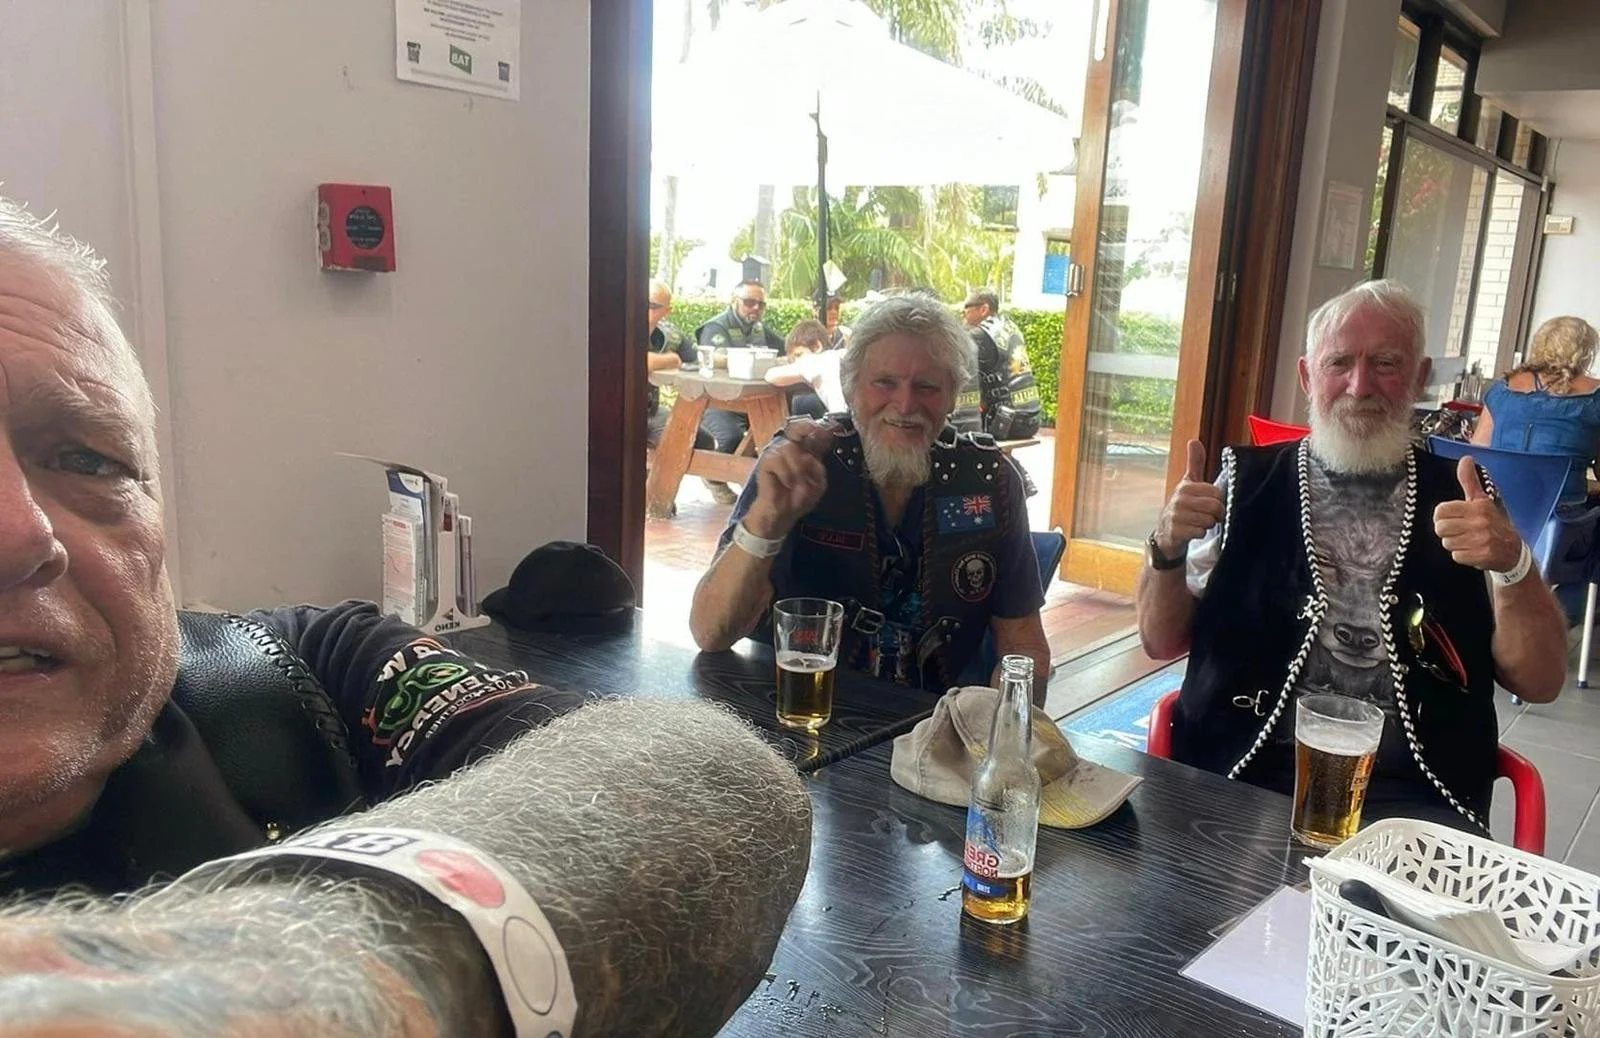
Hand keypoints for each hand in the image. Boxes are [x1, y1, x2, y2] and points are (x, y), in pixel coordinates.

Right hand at [743, 419, 833, 538]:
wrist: (782, 514)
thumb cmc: (797, 499)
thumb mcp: (818, 485)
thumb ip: (819, 468)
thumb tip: (811, 457)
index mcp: (804, 452)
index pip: (808, 431)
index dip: (813, 425)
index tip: (823, 428)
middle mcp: (790, 449)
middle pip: (795, 428)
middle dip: (805, 434)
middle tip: (809, 456)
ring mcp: (776, 454)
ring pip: (788, 448)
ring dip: (797, 469)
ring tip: (796, 483)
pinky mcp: (765, 463)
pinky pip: (776, 460)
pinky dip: (785, 474)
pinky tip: (786, 484)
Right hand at [1153, 439, 1223, 557]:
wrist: (1165, 532)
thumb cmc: (1182, 506)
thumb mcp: (1188, 483)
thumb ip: (1194, 463)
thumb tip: (1194, 441)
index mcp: (1186, 487)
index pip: (1216, 493)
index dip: (1218, 501)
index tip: (1211, 504)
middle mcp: (1180, 500)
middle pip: (1214, 507)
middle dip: (1215, 514)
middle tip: (1209, 516)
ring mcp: (1177, 516)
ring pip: (1208, 521)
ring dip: (1207, 525)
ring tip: (1199, 522)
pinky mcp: (1177, 531)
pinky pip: (1200, 532)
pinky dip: (1200, 534)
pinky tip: (1193, 531)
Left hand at [1433, 455, 1522, 571]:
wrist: (1513, 550)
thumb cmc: (1493, 523)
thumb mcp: (1482, 500)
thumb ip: (1469, 481)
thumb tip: (1465, 458)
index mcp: (1477, 506)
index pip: (1440, 511)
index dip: (1442, 516)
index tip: (1453, 518)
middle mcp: (1480, 522)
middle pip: (1440, 528)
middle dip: (1447, 532)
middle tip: (1461, 531)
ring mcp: (1482, 539)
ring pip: (1447, 543)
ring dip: (1455, 544)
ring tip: (1469, 541)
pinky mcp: (1482, 556)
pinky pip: (1456, 556)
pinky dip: (1462, 556)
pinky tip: (1474, 551)